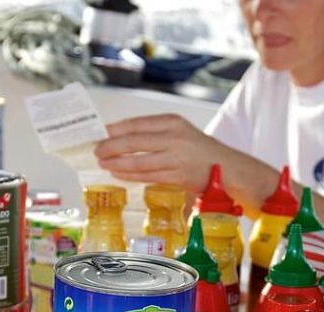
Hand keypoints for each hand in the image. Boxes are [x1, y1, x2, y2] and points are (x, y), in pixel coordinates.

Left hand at [94, 114, 227, 191]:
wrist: (226, 167)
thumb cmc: (198, 149)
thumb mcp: (179, 130)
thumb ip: (153, 132)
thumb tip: (118, 136)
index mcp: (172, 122)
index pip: (136, 124)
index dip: (114, 129)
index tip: (99, 133)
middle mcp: (174, 138)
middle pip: (134, 142)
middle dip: (111, 147)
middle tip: (97, 150)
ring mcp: (176, 159)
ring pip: (138, 162)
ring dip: (117, 164)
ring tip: (103, 164)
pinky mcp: (177, 177)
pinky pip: (147, 176)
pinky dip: (130, 176)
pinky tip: (118, 174)